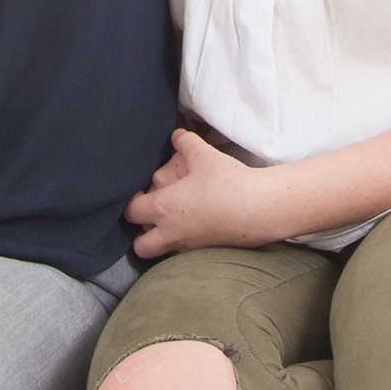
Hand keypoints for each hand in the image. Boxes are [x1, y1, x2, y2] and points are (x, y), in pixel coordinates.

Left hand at [126, 129, 278, 256]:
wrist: (260, 208)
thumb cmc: (229, 182)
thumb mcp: (204, 154)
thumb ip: (185, 142)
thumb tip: (177, 135)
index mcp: (164, 208)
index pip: (130, 212)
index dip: (131, 202)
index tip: (141, 192)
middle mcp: (171, 233)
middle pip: (140, 245)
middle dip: (140, 231)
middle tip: (151, 213)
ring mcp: (188, 246)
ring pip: (160, 252)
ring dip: (159, 240)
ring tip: (170, 220)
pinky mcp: (205, 253)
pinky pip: (181, 253)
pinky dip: (180, 243)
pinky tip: (192, 225)